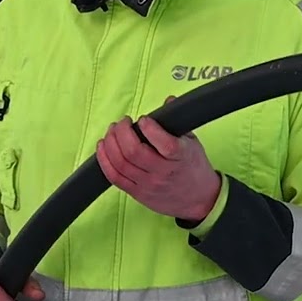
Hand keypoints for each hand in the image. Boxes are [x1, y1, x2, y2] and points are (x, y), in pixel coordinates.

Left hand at [96, 97, 221, 223]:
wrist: (198, 199)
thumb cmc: (193, 167)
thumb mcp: (192, 142)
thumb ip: (178, 122)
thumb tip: (169, 100)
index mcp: (180, 157)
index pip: (165, 143)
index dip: (149, 128)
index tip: (143, 119)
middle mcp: (163, 172)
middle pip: (133, 152)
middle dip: (122, 131)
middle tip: (123, 122)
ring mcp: (148, 184)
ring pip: (120, 163)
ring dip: (110, 142)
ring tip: (112, 131)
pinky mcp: (137, 193)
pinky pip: (114, 177)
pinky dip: (104, 160)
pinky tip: (103, 147)